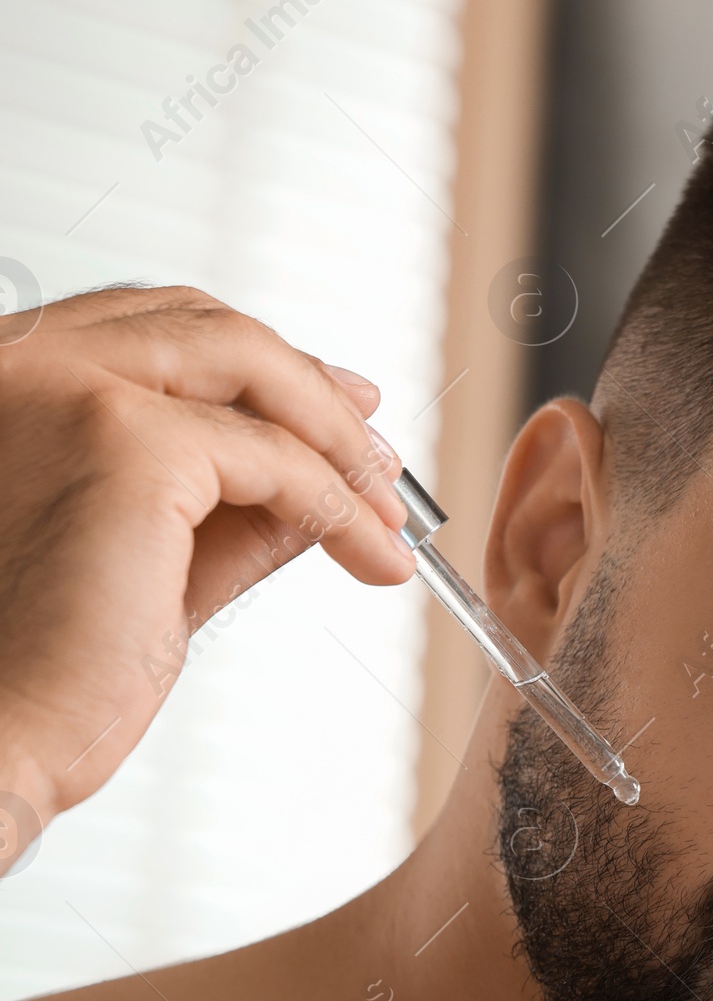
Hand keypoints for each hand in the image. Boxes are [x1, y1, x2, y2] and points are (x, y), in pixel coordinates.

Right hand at [0, 284, 412, 848]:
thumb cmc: (38, 674)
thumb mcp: (149, 562)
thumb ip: (225, 510)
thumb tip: (318, 483)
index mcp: (9, 380)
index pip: (153, 329)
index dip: (258, 363)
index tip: (334, 406)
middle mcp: (23, 361)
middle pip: (206, 326)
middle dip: (310, 387)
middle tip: (378, 456)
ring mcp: (72, 389)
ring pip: (251, 367)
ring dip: (338, 442)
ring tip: (388, 518)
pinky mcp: (130, 443)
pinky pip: (275, 457)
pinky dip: (337, 505)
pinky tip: (370, 553)